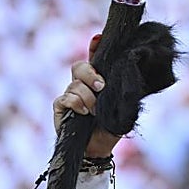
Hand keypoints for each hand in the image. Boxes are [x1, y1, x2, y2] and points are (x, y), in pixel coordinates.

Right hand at [53, 34, 120, 157]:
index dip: (95, 47)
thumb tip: (128, 70)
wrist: (98, 149)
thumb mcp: (121, 106)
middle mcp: (81, 85)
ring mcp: (69, 95)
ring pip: (74, 84)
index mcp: (97, 81)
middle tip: (102, 87)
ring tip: (95, 111)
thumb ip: (121, 88)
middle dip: (91, 73)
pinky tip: (83, 112)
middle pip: (79, 67)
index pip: (94, 59)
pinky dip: (76, 103)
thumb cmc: (111, 128)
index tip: (99, 38)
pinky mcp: (60, 108)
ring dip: (87, 97)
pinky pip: (65, 98)